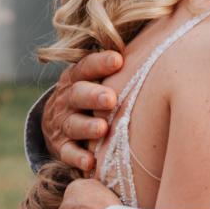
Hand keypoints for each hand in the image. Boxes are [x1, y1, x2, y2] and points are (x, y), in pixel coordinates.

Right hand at [42, 51, 122, 171]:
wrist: (55, 121)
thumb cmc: (90, 94)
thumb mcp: (94, 77)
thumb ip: (114, 66)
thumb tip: (154, 45)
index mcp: (77, 77)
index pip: (86, 67)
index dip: (100, 63)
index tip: (118, 60)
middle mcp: (67, 98)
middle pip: (78, 94)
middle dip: (93, 96)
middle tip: (110, 99)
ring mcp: (63, 123)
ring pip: (73, 124)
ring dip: (87, 127)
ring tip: (102, 129)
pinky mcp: (60, 146)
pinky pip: (67, 153)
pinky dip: (77, 158)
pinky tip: (90, 163)